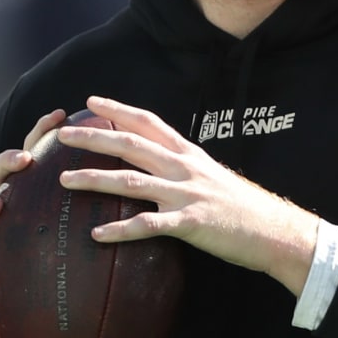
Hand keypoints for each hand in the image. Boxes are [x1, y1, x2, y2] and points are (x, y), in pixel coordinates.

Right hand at [0, 108, 67, 337]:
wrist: (3, 288)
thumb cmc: (40, 248)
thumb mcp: (62, 220)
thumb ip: (84, 197)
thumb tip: (127, 175)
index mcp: (27, 188)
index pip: (34, 151)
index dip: (42, 131)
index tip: (61, 114)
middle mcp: (3, 200)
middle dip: (9, 160)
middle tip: (25, 158)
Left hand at [55, 96, 319, 296]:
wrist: (275, 230)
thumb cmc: (243, 207)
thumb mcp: (213, 176)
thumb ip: (184, 168)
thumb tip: (158, 165)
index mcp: (188, 154)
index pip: (148, 123)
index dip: (118, 110)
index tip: (90, 102)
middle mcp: (184, 168)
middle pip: (130, 146)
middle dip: (93, 138)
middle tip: (62, 136)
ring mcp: (186, 194)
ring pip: (131, 182)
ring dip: (94, 179)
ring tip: (64, 180)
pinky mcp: (190, 223)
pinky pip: (148, 225)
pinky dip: (120, 229)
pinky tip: (96, 234)